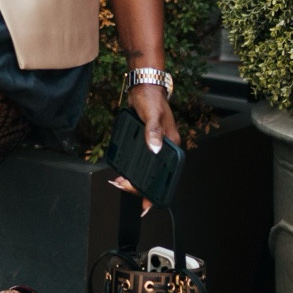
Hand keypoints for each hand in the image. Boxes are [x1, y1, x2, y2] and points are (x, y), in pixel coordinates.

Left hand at [109, 83, 180, 214]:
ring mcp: (154, 147)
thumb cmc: (151, 99)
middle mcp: (164, 149)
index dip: (155, 191)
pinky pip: (138, 161)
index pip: (166, 175)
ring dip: (133, 179)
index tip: (145, 204)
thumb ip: (152, 132)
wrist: (142, 87)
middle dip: (138, 185)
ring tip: (120, 183)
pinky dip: (130, 168)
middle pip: (153, 175)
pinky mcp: (145, 143)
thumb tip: (155, 148)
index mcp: (172, 146)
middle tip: (122, 185)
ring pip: (145, 170)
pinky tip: (121, 172)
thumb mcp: (152, 115)